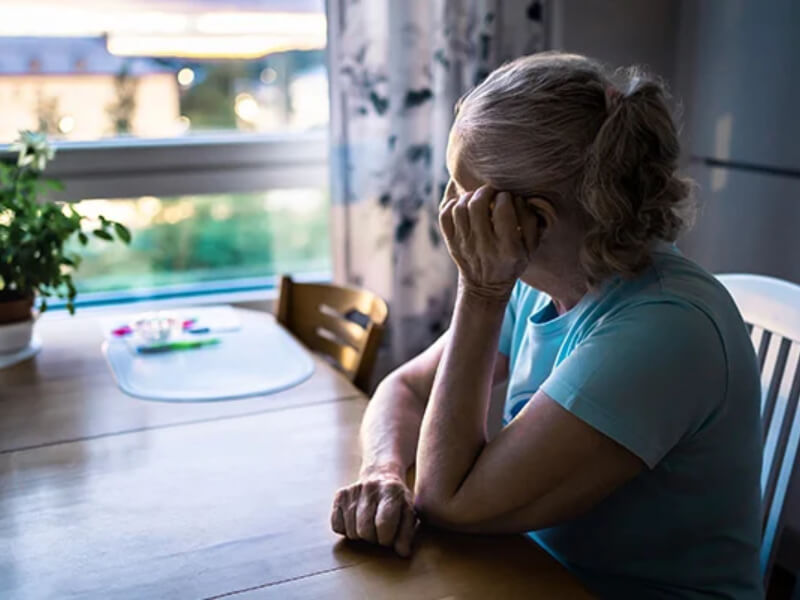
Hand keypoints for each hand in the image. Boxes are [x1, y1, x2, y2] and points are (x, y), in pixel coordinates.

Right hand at [331, 465, 417, 556]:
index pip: (384, 525)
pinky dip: (345, 530)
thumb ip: (407, 533)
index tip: (390, 536)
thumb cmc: (396, 499)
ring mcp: (353, 490)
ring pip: (351, 531)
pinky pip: (336, 526)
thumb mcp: (408, 512)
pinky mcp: (340, 495)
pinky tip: (356, 522)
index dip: (387, 539)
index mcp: (391, 490)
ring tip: (369, 526)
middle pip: (365, 530)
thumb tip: (402, 552)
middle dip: (374, 538)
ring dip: (361, 536)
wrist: (380, 475)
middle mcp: (370, 487)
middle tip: (379, 532)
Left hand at [439, 185, 532, 300]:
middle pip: (477, 205)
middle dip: (486, 191)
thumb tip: (519, 198)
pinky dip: (451, 205)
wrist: (486, 286)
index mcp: (507, 247)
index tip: (507, 197)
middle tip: (492, 192)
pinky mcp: (451, 243)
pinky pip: (445, 217)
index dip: (505, 196)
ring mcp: (464, 244)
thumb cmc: (513, 261)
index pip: (502, 209)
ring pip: (459, 208)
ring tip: (478, 197)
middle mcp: (483, 246)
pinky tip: (463, 205)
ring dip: (469, 196)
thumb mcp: (531, 248)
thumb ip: (531, 221)